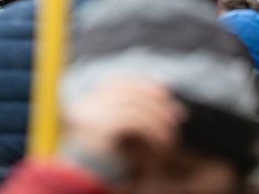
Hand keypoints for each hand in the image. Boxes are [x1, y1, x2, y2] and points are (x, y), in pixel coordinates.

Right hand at [65, 78, 184, 161]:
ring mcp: (92, 115)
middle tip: (179, 113)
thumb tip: (161, 92)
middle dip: (157, 101)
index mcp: (87, 103)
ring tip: (172, 135)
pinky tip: (162, 144)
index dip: (142, 83)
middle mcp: (87, 105)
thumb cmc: (105, 160)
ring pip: (135, 107)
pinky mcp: (102, 127)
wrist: (83, 179)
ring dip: (159, 120)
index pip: (117, 82)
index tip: (166, 89)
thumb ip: (129, 113)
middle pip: (129, 93)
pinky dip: (154, 132)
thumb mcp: (116, 132)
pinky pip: (135, 122)